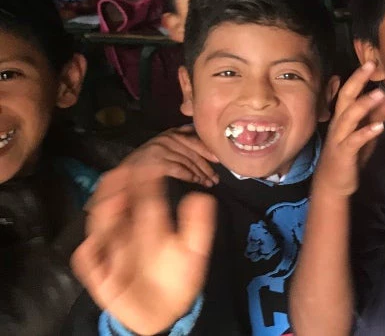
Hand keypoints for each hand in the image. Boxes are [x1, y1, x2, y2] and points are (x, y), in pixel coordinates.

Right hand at [71, 167, 215, 334]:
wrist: (165, 312)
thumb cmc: (178, 276)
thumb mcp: (194, 251)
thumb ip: (198, 225)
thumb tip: (202, 196)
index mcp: (150, 226)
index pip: (146, 200)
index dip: (145, 183)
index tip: (147, 166)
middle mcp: (128, 235)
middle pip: (118, 208)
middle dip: (117, 190)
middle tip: (121, 172)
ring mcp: (113, 253)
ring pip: (101, 229)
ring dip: (104, 215)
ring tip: (113, 200)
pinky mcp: (101, 274)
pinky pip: (89, 261)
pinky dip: (89, 252)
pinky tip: (93, 243)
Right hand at [115, 126, 219, 186]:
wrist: (122, 173)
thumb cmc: (146, 161)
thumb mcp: (165, 145)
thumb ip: (183, 141)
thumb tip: (207, 145)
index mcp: (172, 132)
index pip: (196, 140)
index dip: (209, 150)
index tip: (221, 160)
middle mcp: (167, 138)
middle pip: (194, 151)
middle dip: (207, 166)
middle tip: (216, 178)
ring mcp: (162, 149)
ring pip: (189, 161)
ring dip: (201, 174)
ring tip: (208, 183)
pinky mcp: (157, 162)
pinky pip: (180, 169)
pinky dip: (190, 176)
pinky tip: (196, 182)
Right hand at [313, 61, 384, 196]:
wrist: (334, 183)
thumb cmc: (351, 154)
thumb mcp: (368, 132)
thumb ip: (380, 114)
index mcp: (344, 115)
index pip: (350, 90)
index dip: (360, 76)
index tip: (373, 61)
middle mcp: (339, 122)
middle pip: (346, 96)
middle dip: (358, 80)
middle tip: (371, 65)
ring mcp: (340, 137)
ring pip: (349, 116)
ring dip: (365, 104)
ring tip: (381, 93)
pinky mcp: (344, 153)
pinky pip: (354, 140)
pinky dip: (367, 132)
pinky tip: (380, 126)